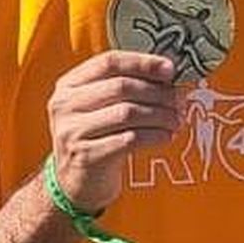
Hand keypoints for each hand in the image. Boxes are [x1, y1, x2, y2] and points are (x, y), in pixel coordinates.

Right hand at [46, 51, 179, 211]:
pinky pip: (130, 139)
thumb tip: (168, 74)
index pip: (109, 62)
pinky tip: (166, 136)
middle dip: (158, 92)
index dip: (143, 62)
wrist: (77, 180)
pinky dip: (155, 135)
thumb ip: (127, 86)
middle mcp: (65, 104)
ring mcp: (72, 131)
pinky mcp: (86, 156)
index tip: (170, 69)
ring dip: (160, 115)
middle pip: (122, 86)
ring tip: (176, 120)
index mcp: (69, 84)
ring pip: (128, 112)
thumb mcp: (102, 107)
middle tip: (179, 100)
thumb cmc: (97, 136)